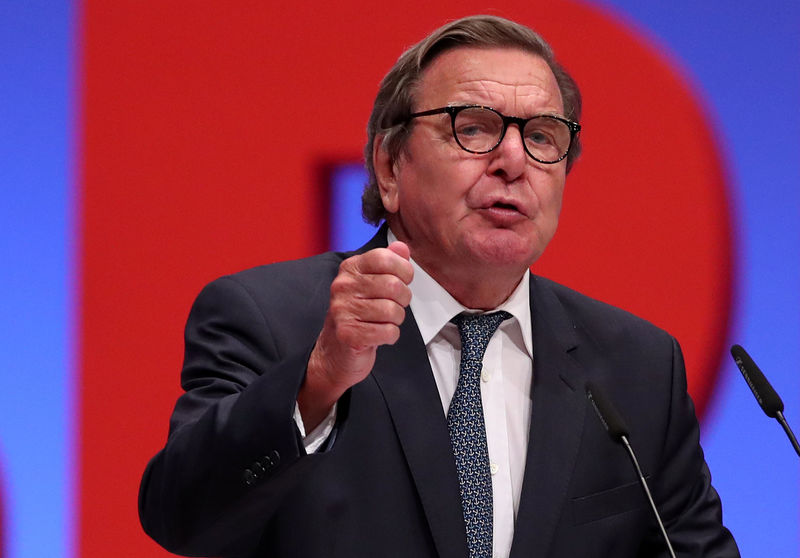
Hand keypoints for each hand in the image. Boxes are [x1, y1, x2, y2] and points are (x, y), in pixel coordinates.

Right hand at [298, 241, 412, 429]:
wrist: (337, 351)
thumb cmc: (359, 314)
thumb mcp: (373, 283)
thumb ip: (389, 262)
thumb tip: (402, 247)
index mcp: (350, 268)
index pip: (385, 258)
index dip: (404, 271)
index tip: (404, 281)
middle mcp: (342, 286)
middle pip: (394, 286)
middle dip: (403, 300)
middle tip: (395, 306)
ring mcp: (342, 310)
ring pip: (393, 311)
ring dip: (396, 320)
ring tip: (384, 322)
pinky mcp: (347, 334)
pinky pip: (387, 332)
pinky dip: (390, 336)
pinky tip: (379, 335)